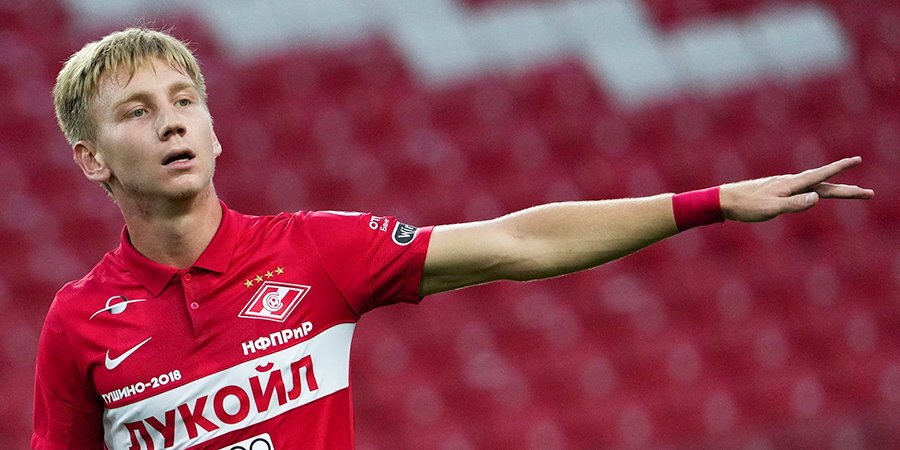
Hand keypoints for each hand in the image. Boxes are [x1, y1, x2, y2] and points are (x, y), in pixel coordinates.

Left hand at [719, 156, 873, 222]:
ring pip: (815, 187)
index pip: (821, 176)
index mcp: (791, 184)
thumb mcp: (771, 208)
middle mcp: (790, 182)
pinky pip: (804, 190)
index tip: (858, 159)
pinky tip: (816, 193)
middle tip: (869, 193)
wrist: (724, 200)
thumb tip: (817, 198)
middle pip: (824, 185)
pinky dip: (818, 191)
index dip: (840, 168)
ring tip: (851, 192)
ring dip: (835, 190)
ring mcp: (784, 186)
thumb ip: (794, 204)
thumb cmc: (746, 206)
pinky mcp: (777, 191)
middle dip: (847, 189)